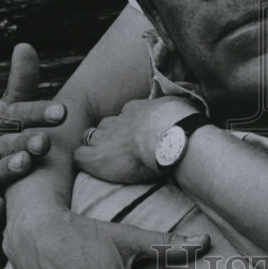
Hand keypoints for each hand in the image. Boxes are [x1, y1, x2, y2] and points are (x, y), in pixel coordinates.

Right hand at [0, 43, 63, 268]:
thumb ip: (19, 87)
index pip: (12, 116)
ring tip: (23, 164)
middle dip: (22, 141)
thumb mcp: (4, 121)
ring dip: (5, 169)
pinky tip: (1, 208)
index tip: (64, 111)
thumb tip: (24, 45)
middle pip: (1, 144)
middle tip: (45, 141)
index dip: (36, 113)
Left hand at [74, 96, 199, 183]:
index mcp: (138, 109)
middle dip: (109, 135)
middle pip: (106, 125)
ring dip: (95, 147)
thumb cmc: (181, 123)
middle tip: (121, 149)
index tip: (138, 135)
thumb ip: (178, 106)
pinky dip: (83, 160)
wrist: (170, 137)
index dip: (129, 126)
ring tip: (104, 159)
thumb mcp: (181, 106)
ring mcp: (106, 138)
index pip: (126, 114)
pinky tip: (89, 167)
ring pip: (90, 137)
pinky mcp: (97, 157)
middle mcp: (119, 120)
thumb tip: (187, 102)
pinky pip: (79, 156)